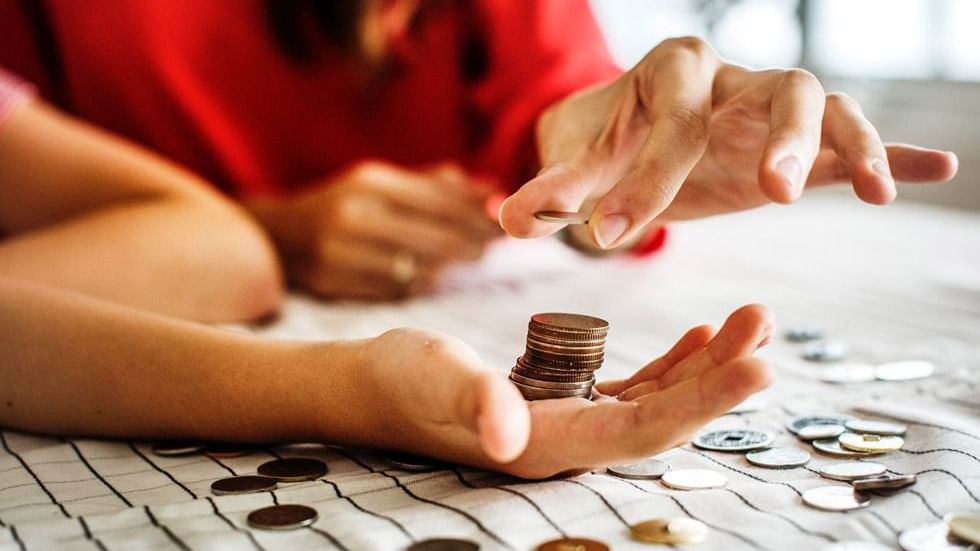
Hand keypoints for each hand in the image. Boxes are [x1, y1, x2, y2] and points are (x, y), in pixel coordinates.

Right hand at [251, 161, 500, 298]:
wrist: (281, 234)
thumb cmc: (346, 204)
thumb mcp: (384, 183)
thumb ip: (437, 186)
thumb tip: (492, 191)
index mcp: (370, 183)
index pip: (440, 201)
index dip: (477, 215)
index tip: (504, 222)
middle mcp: (354, 215)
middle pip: (435, 237)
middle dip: (473, 242)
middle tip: (497, 245)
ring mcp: (342, 252)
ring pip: (418, 268)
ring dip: (452, 266)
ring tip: (471, 258)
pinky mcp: (334, 282)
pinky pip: (395, 289)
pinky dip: (422, 283)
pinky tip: (436, 276)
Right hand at [352, 304, 772, 478]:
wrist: (374, 385)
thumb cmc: (399, 380)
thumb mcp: (434, 380)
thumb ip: (474, 403)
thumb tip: (506, 435)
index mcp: (547, 445)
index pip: (643, 431)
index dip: (704, 404)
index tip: (758, 367)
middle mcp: (569, 444)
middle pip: (665, 417)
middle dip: (721, 378)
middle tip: (765, 327)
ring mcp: (569, 424)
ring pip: (657, 400)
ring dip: (706, 365)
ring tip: (749, 323)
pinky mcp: (563, 402)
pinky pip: (632, 387)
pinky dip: (671, 363)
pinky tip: (699, 338)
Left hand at [499, 37, 958, 248]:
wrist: (629, 134)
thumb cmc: (604, 145)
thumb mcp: (576, 165)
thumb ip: (550, 191)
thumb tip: (508, 219)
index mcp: (670, 73)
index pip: (671, 122)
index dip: (643, 180)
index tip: (611, 236)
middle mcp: (730, 78)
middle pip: (777, 87)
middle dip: (779, 137)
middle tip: (772, 194)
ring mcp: (767, 106)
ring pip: (826, 106)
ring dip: (849, 144)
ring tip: (870, 191)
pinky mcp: (793, 142)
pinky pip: (852, 138)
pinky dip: (889, 153)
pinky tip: (932, 170)